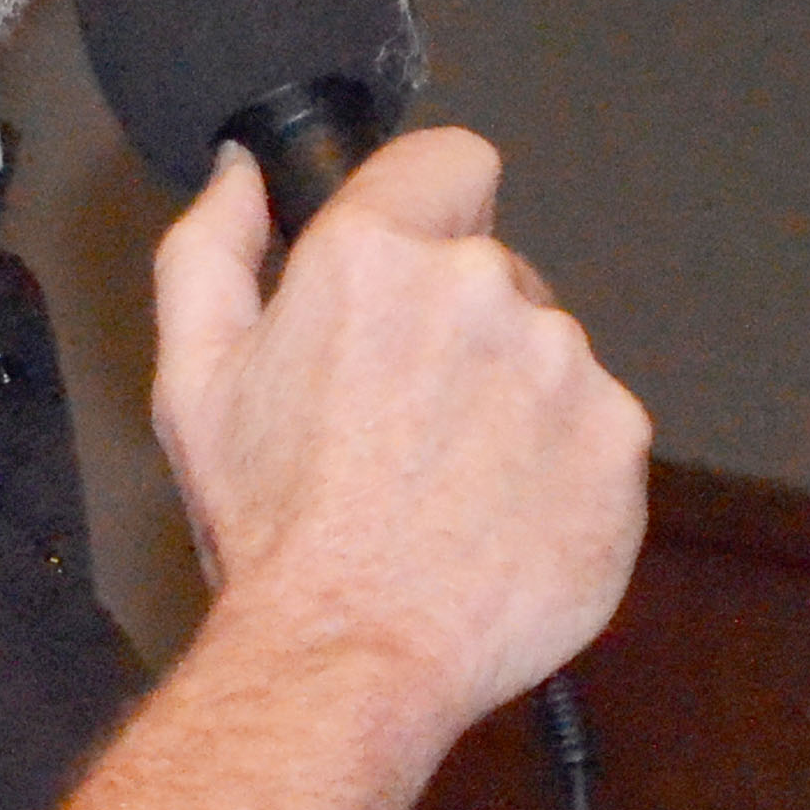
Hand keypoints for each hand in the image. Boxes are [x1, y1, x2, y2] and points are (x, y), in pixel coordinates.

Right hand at [151, 130, 647, 735]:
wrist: (351, 650)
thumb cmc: (272, 525)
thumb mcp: (191, 376)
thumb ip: (211, 247)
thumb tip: (240, 175)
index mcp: (373, 258)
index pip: (448, 159)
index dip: (423, 206)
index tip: (405, 264)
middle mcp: (480, 291)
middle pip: (490, 271)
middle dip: (451, 325)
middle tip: (393, 417)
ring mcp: (562, 366)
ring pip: (541, 352)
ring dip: (504, 398)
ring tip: (442, 482)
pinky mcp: (618, 441)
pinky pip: (591, 427)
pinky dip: (552, 464)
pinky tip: (492, 515)